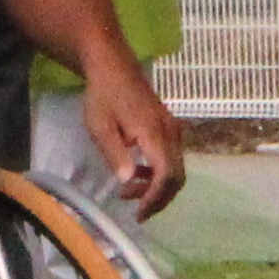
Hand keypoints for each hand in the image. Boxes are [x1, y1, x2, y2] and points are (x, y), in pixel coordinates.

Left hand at [80, 59, 186, 219]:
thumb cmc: (103, 95)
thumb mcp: (100, 127)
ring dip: (158, 187)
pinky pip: (172, 157)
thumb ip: (115, 154)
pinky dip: (159, 173)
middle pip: (177, 176)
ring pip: (176, 168)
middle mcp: (170, 132)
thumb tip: (128, 181)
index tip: (139, 213)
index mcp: (154, 133)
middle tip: (137, 211)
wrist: (113, 66)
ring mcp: (172, 128)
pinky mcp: (169, 126)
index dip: (155, 198)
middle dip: (159, 198)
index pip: (166, 175)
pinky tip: (138, 174)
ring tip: (129, 192)